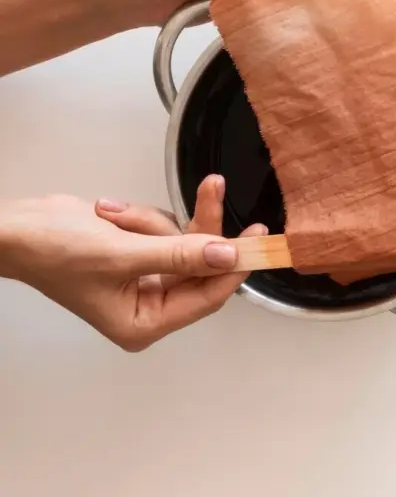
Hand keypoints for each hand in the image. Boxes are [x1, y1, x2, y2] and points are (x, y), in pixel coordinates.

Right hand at [1, 175, 264, 350]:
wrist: (14, 227)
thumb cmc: (52, 250)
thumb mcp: (122, 253)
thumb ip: (181, 255)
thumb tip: (227, 255)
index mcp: (143, 322)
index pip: (207, 296)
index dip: (233, 266)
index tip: (256, 238)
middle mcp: (148, 306)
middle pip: (200, 263)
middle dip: (196, 226)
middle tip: (212, 189)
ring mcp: (146, 278)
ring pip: (183, 240)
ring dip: (152, 220)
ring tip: (113, 215)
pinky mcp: (141, 253)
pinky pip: (165, 228)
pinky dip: (142, 216)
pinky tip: (110, 213)